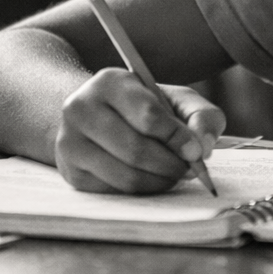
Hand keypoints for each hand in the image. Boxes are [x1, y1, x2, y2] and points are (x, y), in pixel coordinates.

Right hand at [55, 67, 225, 192]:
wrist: (98, 117)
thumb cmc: (145, 108)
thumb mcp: (176, 100)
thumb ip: (200, 116)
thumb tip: (203, 147)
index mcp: (110, 82)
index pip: (148, 115)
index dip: (177, 137)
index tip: (196, 151)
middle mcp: (80, 108)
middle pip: (136, 150)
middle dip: (171, 165)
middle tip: (189, 170)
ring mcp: (70, 142)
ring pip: (126, 176)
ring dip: (159, 181)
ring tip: (173, 174)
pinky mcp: (71, 172)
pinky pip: (115, 191)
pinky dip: (141, 190)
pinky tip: (151, 178)